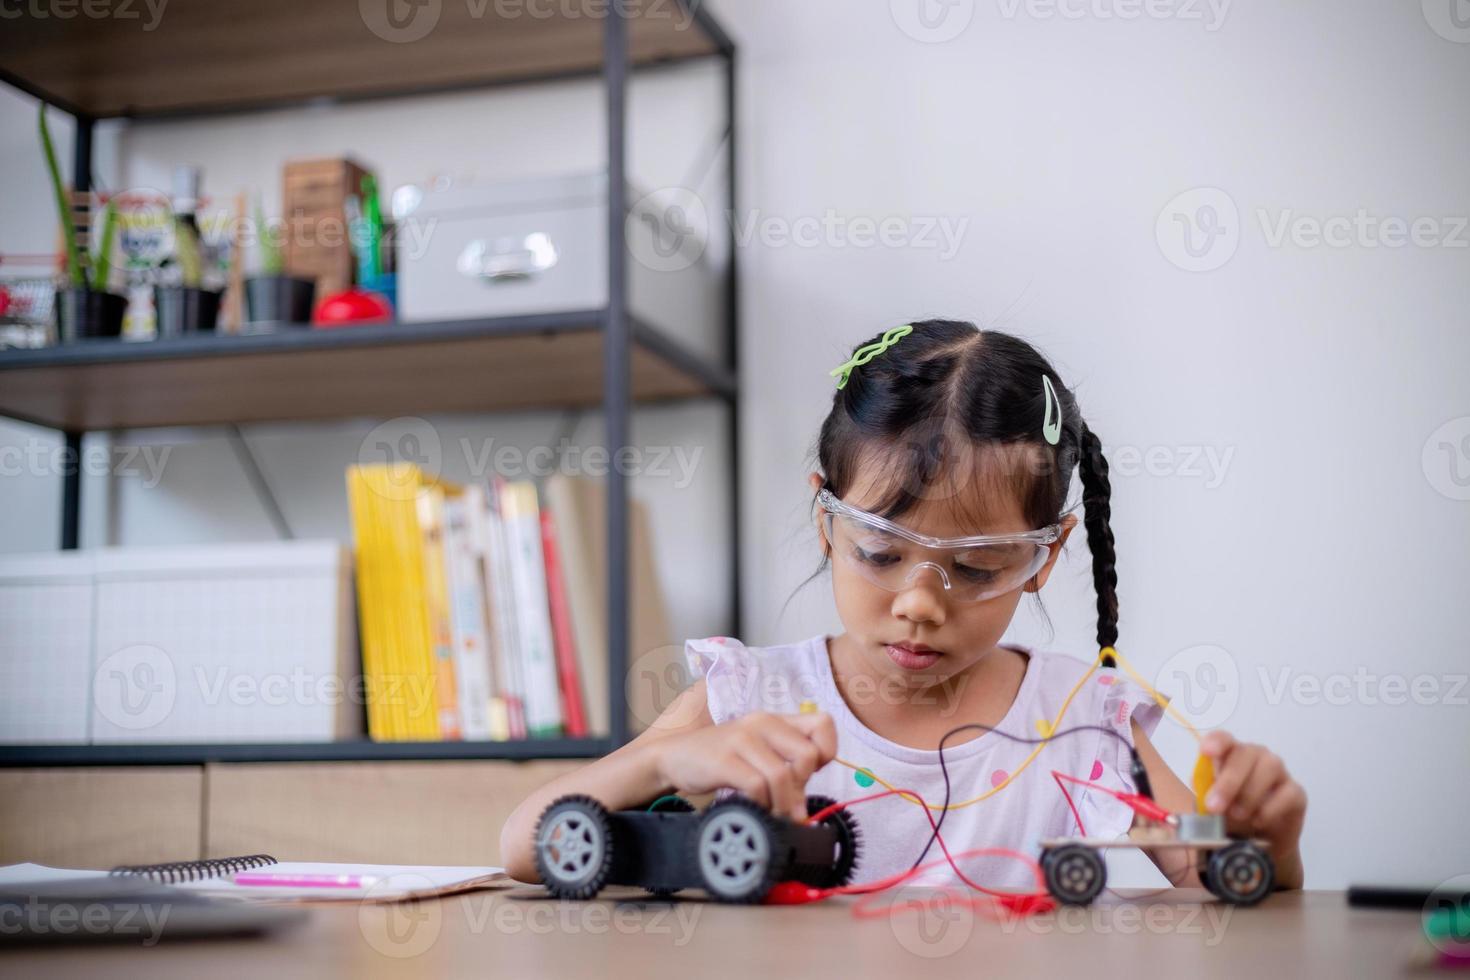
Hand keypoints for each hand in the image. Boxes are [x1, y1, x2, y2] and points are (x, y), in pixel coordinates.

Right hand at [649, 711, 837, 820]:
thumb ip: (785, 767)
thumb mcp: (758, 753)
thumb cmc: (723, 758)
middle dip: (803, 787)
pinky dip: (761, 805)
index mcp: (776, 720)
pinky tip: (754, 809)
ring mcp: (741, 739)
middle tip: (789, 803)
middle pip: (807, 755)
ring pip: (782, 776)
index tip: (809, 775)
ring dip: (784, 805)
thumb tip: (805, 806)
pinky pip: (756, 786)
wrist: (674, 756)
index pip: (824, 724)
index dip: (826, 752)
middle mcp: (762, 723)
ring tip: (776, 816)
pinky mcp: (723, 760)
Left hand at [1200, 731, 1306, 886]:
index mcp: (1230, 755)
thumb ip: (1204, 793)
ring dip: (1250, 794)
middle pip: (1245, 754)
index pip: (1224, 739)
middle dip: (1228, 781)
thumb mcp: (1210, 806)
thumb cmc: (1230, 815)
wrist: (1258, 842)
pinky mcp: (1296, 793)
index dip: (1216, 741)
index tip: (1207, 751)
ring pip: (1269, 768)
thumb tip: (1199, 786)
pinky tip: (1259, 820)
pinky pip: (1288, 793)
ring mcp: (1279, 772)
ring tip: (1239, 816)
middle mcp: (1255, 757)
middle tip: (1215, 807)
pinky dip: (1271, 808)